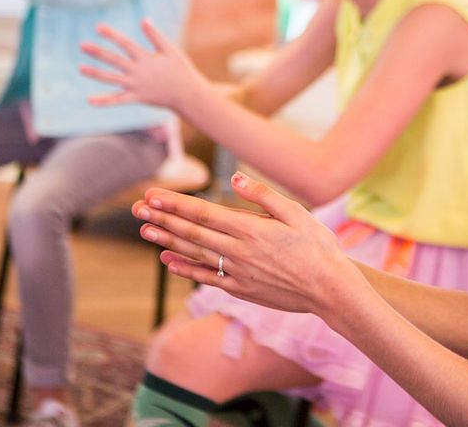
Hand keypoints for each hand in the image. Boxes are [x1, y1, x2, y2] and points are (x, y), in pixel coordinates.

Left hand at [79, 19, 202, 109]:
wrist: (188, 94)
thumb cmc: (181, 70)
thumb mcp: (171, 49)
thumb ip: (155, 36)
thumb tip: (144, 19)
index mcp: (146, 58)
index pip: (125, 44)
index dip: (111, 35)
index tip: (98, 27)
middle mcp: (138, 71)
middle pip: (114, 60)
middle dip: (97, 52)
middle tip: (82, 45)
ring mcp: (136, 85)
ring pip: (111, 79)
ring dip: (95, 74)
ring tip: (80, 68)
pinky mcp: (137, 97)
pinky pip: (118, 100)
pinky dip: (104, 101)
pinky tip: (90, 100)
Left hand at [133, 173, 365, 314]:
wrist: (329, 289)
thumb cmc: (317, 247)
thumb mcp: (296, 213)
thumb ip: (263, 195)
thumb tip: (236, 176)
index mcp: (251, 229)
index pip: (203, 212)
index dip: (175, 203)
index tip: (153, 194)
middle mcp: (238, 251)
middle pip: (192, 232)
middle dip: (162, 219)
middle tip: (138, 209)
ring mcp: (238, 273)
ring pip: (194, 254)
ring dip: (167, 242)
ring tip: (145, 231)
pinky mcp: (241, 289)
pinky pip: (206, 277)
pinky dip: (185, 269)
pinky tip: (169, 261)